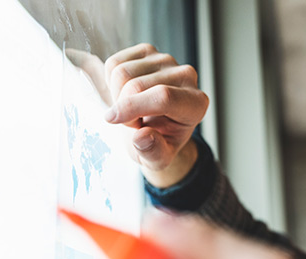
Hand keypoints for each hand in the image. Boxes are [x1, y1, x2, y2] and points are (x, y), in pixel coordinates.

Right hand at [67, 44, 208, 187]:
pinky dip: (111, 82)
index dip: (133, 107)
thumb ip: (152, 152)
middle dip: (123, 108)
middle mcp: (186, 76)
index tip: (112, 120)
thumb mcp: (157, 159)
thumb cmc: (158, 143)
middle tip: (132, 123)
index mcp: (195, 104)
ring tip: (130, 110)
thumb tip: (142, 137)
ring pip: (122, 72)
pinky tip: (124, 94)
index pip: (163, 97)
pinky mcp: (148, 51)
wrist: (155, 128)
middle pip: (136, 85)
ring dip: (116, 96)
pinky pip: (114, 63)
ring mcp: (167, 60)